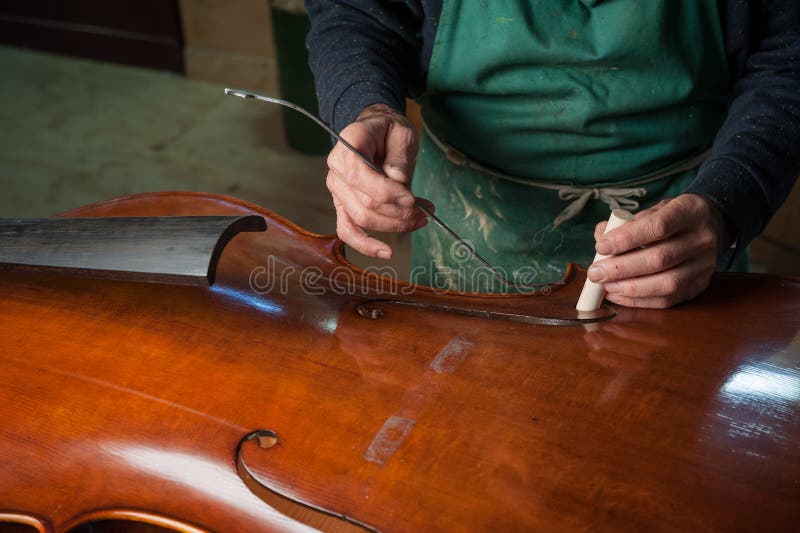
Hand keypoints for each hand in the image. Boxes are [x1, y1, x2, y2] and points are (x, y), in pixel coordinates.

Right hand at [325, 103, 431, 258]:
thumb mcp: (402, 134)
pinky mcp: (343, 205)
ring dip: (393, 226)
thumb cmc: (389, 131)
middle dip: (398, 213)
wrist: (376, 133)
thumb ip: (399, 158)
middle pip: (364, 202)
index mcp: (349, 143)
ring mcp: (337, 189)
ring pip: (361, 219)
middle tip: (424, 212)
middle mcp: (337, 168)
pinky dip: (365, 245)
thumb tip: (399, 185)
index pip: (360, 175)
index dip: (387, 192)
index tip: (412, 199)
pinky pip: (347, 231)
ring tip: (420, 219)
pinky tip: (385, 252)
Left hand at [587, 193, 731, 308]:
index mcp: (690, 211)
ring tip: (606, 286)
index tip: (601, 247)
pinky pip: (668, 299)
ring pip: (667, 283)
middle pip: (660, 258)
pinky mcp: (701, 285)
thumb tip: (600, 236)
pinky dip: (640, 300)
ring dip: (630, 288)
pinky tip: (619, 295)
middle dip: (622, 268)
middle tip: (595, 273)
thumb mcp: (653, 210)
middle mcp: (703, 238)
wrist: (710, 226)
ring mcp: (705, 264)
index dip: (626, 238)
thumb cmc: (672, 218)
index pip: (658, 226)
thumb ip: (626, 222)